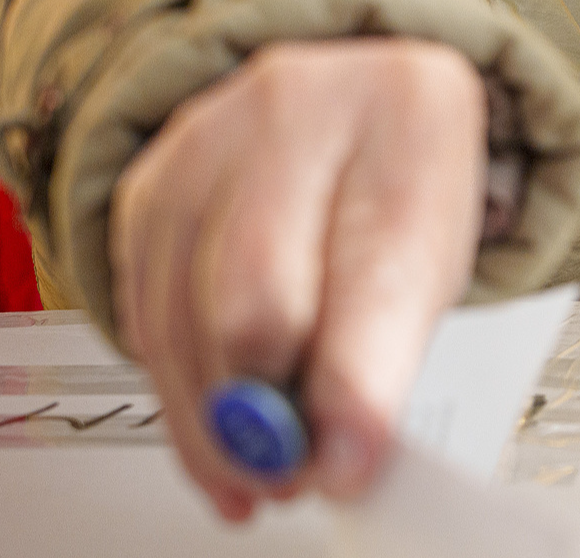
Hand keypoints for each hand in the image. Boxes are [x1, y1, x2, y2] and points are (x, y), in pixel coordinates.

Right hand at [109, 39, 486, 521]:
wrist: (350, 112)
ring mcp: (210, 135)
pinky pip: (145, 309)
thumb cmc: (398, 192)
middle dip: (266, 412)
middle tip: (291, 475)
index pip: (374, 270)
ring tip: (255, 469)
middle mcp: (301, 104)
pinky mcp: (149, 181)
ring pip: (184, 314)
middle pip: (256, 292)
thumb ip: (390, 352)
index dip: (355, 389)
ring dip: (211, 420)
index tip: (343, 469)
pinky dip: (174, 385)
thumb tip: (337, 457)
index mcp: (408, 112)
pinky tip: (209, 423)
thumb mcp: (434, 260)